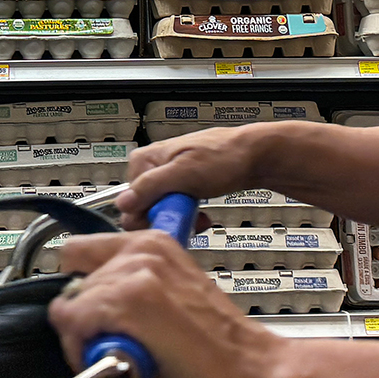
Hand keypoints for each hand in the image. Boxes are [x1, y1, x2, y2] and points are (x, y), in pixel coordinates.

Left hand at [48, 232, 280, 377]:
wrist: (256, 377)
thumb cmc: (222, 352)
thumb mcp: (174, 298)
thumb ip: (137, 288)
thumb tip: (96, 301)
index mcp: (155, 244)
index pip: (80, 251)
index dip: (83, 290)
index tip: (96, 316)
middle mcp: (143, 250)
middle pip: (71, 280)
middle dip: (81, 316)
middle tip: (110, 343)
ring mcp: (136, 274)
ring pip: (69, 303)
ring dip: (83, 337)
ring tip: (122, 356)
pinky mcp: (130, 302)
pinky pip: (73, 322)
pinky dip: (84, 351)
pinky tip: (119, 362)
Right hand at [116, 124, 280, 229]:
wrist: (255, 157)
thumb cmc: (224, 157)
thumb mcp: (184, 173)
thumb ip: (151, 187)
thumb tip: (123, 203)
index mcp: (145, 159)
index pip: (128, 201)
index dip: (148, 216)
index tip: (168, 220)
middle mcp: (153, 167)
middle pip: (144, 207)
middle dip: (166, 218)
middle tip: (187, 218)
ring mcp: (168, 177)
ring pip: (162, 210)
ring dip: (179, 219)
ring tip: (198, 218)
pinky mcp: (183, 186)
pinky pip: (176, 209)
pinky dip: (188, 217)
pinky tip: (201, 217)